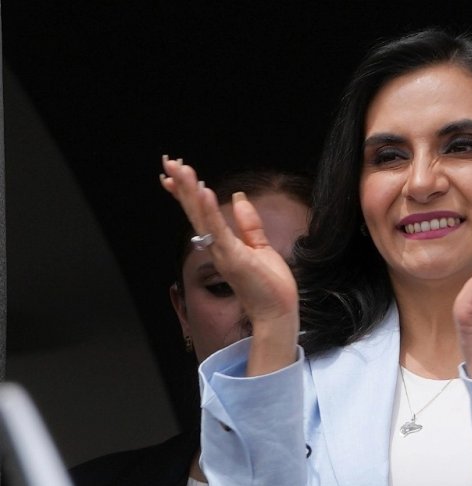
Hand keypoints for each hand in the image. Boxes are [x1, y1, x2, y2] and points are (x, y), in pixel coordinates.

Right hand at [160, 157, 298, 375]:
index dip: (186, 193)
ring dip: (191, 192)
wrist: (277, 312)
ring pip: (202, 217)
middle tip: (169, 163)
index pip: (201, 213)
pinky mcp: (233, 257)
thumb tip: (238, 198)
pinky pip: (218, 230)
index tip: (173, 173)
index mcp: (222, 243)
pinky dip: (210, 211)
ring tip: (182, 170)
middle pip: (195, 211)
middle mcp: (216, 247)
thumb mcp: (260, 247)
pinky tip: (204, 192)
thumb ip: (249, 224)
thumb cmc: (270, 286)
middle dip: (182, 186)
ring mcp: (222, 252)